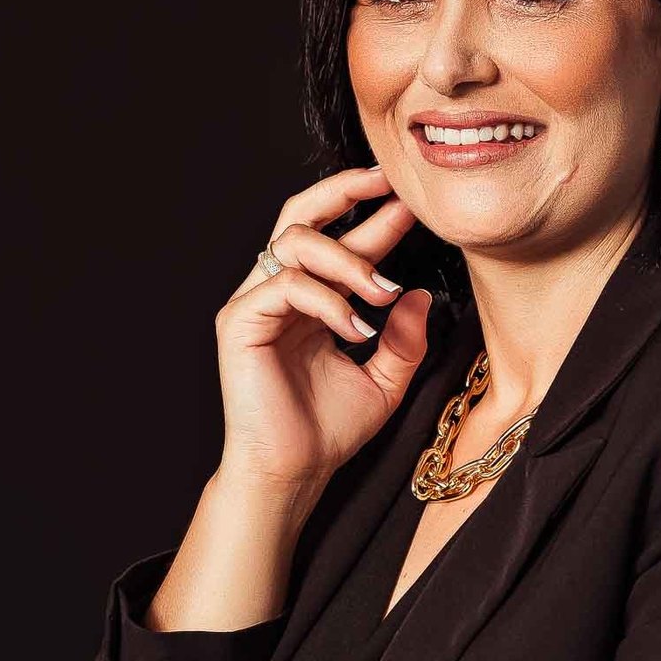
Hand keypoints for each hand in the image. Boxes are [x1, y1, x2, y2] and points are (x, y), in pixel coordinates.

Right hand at [215, 165, 433, 491]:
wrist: (293, 474)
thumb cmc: (327, 432)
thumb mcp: (384, 381)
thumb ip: (403, 339)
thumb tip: (421, 295)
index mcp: (310, 300)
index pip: (340, 240)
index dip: (375, 217)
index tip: (414, 204)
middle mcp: (278, 292)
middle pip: (301, 213)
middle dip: (345, 189)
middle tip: (390, 186)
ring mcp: (255, 303)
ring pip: (294, 242)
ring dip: (348, 259)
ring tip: (383, 292)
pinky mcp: (239, 322)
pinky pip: (286, 285)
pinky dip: (328, 301)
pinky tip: (355, 328)